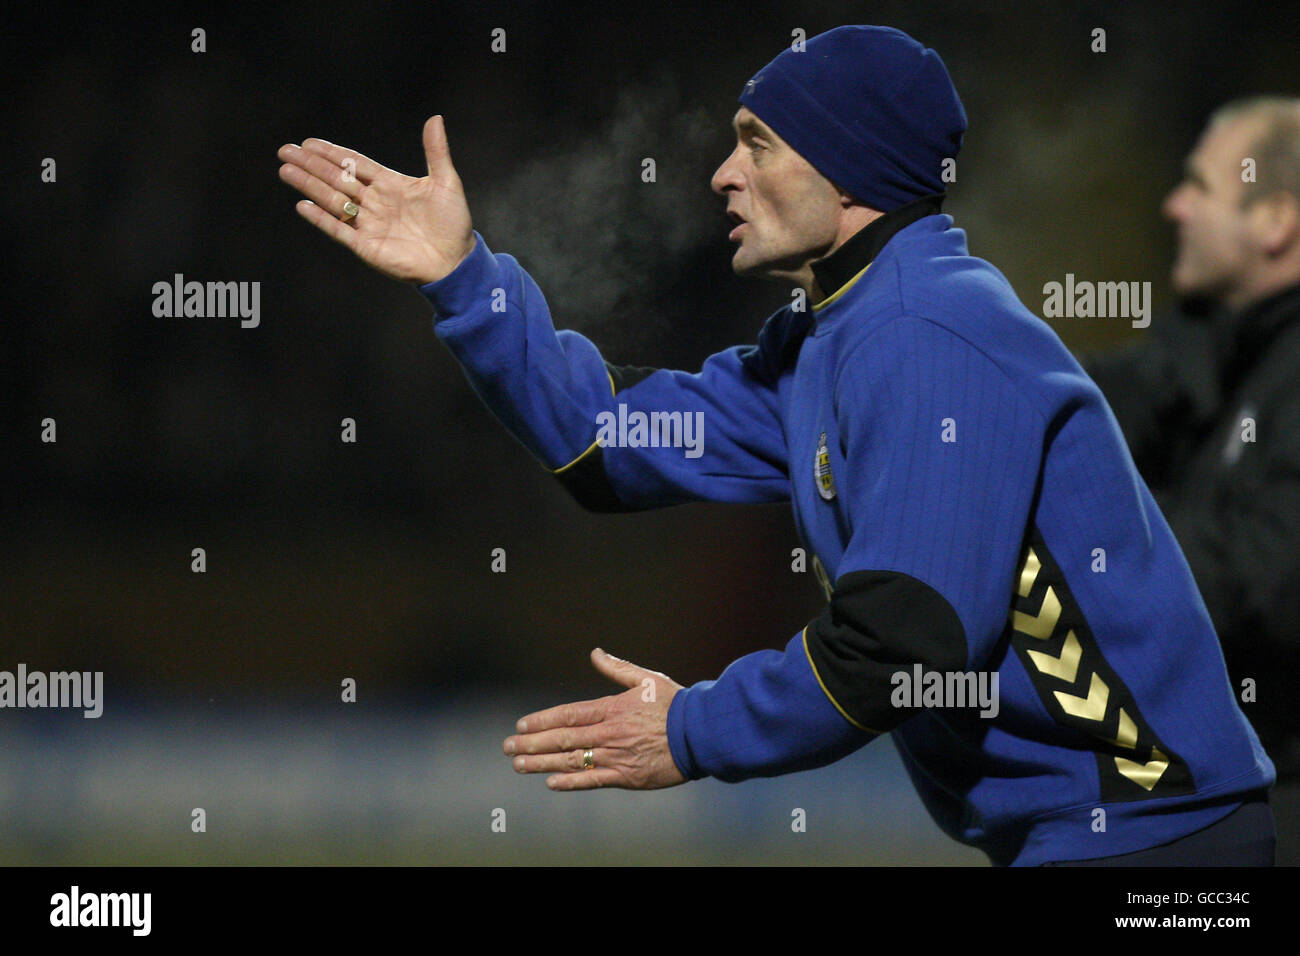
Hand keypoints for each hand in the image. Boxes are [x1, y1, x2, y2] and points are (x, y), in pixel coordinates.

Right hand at [277, 115, 474, 283]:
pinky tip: (302, 205)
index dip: (332, 153)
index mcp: (390, 184)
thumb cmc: (453, 223)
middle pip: (336, 179)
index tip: (309, 142)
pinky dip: (321, 219)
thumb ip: (436, 151)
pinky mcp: (366, 246)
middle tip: (286, 150)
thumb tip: (435, 118)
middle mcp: (375, 202)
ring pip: (332, 200)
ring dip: (309, 186)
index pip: (354, 164)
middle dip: (311, 165)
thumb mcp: (446, 182)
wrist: (456, 261)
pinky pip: (338, 230)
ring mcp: (368, 224)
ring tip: (286, 171)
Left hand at [504, 649, 687, 790]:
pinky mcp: (627, 776)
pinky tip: (551, 782)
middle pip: (562, 739)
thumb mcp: (647, 678)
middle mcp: (609, 733)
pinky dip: (571, 781)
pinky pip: (593, 779)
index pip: (568, 714)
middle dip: (531, 743)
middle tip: (507, 746)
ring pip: (571, 760)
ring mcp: (616, 756)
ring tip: (519, 764)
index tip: (522, 725)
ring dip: (542, 763)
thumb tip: (596, 653)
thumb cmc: (675, 704)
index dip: (542, 721)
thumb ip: (618, 668)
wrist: (701, 734)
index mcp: (612, 708)